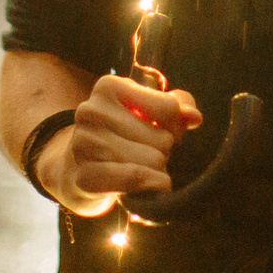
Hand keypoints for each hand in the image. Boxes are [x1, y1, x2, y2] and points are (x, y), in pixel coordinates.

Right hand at [38, 75, 202, 215]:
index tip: (159, 132)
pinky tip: (150, 185)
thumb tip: (194, 117)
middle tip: (145, 154)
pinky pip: (134, 179)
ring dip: (156, 171)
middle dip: (163, 152)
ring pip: (153, 161)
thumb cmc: (123, 135)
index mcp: (108, 87)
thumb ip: (178, 106)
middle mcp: (91, 111)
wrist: (78, 169)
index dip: (174, 127)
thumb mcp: (148, 111)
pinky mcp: (84, 176)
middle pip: (162, 139)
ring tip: (140, 167)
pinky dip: (151, 185)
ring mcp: (84, 144)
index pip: (170, 108)